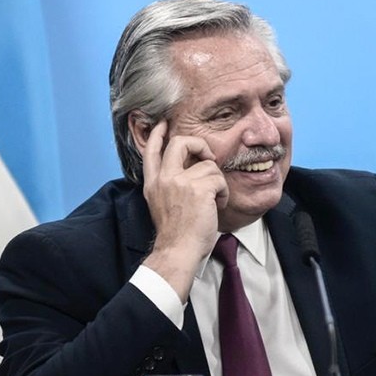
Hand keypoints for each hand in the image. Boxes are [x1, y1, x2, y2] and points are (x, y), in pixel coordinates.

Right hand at [140, 120, 228, 300]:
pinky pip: (219, 178)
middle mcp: (164, 179)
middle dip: (199, 144)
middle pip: (180, 142)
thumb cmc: (176, 234)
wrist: (178, 251)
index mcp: (153, 183)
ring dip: (217, 182)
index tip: (163, 124)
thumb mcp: (162, 204)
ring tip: (214, 200)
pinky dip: (223, 193)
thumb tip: (190, 168)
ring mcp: (180, 182)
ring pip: (208, 164)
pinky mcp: (198, 189)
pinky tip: (218, 205)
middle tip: (208, 157)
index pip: (152, 151)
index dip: (158, 134)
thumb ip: (169, 184)